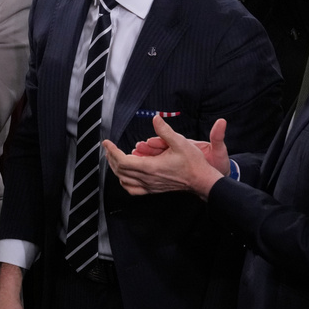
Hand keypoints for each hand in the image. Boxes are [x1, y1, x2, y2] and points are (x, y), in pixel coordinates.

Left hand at [105, 115, 227, 199]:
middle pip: (120, 170)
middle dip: (111, 157)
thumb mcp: (180, 142)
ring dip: (116, 169)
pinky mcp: (153, 189)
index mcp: (151, 167)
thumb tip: (155, 118)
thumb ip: (165, 130)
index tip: (107, 142)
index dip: (112, 151)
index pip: (123, 160)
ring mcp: (149, 186)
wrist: (201, 180)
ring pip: (124, 180)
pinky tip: (124, 175)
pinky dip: (124, 181)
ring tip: (113, 158)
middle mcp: (147, 178)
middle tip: (108, 147)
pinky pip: (132, 189)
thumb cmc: (192, 163)